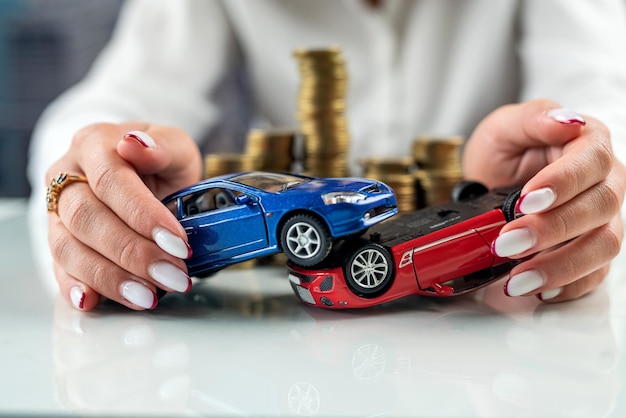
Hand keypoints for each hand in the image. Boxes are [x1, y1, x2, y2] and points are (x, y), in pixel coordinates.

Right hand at [46, 122, 202, 309]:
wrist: (141, 169)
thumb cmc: (159, 159)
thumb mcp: (174, 145)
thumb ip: (162, 146)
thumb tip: (136, 146)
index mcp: (94, 145)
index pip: (110, 180)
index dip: (142, 213)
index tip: (177, 241)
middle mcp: (67, 177)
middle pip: (87, 218)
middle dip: (132, 252)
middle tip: (173, 274)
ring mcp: (58, 211)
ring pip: (68, 248)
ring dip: (110, 277)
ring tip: (149, 296)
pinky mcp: (59, 241)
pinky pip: (59, 267)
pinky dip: (77, 288)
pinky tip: (95, 302)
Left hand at [463, 99, 624, 301]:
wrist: (494, 180)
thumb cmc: (506, 151)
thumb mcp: (505, 126)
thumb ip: (533, 118)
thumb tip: (566, 119)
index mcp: (589, 144)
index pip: (591, 162)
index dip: (562, 183)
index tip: (526, 200)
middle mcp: (605, 182)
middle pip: (599, 208)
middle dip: (552, 229)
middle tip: (508, 243)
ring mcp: (602, 218)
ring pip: (603, 246)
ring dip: (561, 265)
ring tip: (519, 279)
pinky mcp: (592, 249)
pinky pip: (596, 273)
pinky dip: (571, 285)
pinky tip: (542, 291)